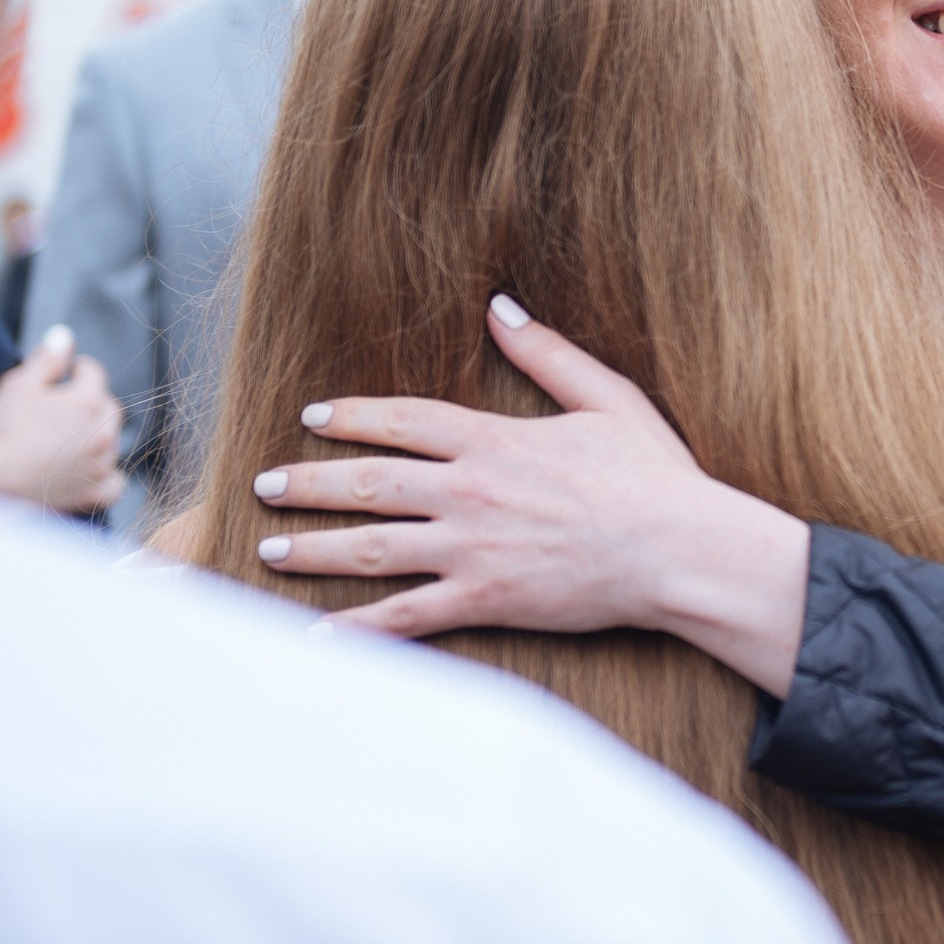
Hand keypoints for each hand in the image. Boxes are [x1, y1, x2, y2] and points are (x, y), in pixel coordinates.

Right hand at [0, 325, 125, 512]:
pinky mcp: (96, 493)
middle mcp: (104, 431)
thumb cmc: (1, 433)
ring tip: (66, 440)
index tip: (65, 374)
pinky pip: (115, 482)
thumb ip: (47, 359)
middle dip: (89, 402)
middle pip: (107, 406)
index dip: (76, 370)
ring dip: (96, 436)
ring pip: (111, 441)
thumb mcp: (18, 386)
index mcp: (88, 401)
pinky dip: (105, 475)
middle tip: (61, 409)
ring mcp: (102, 464)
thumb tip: (64, 335)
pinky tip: (88, 471)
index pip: (93, 372)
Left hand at [250, 297, 811, 695]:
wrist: (679, 549)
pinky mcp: (485, 600)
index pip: (405, 421)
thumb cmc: (653, 475)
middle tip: (263, 486)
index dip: (353, 417)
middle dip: (309, 484)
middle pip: (371, 484)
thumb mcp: (607, 397)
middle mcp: (470, 492)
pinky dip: (357, 629)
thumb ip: (548, 354)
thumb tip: (501, 307)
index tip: (313, 417)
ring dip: (315, 549)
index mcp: (495, 441)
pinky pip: (407, 618)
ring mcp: (472, 549)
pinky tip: (314, 636)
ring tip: (272, 548)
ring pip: (374, 548)